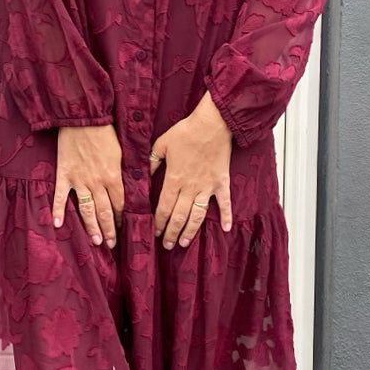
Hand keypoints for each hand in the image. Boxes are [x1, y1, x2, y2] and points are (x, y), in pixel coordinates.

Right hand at [52, 124, 123, 248]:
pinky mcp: (64, 174)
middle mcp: (97, 182)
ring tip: (96, 241)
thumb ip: (124, 171)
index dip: (122, 218)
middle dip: (109, 229)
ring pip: (87, 209)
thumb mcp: (122, 152)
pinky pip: (60, 196)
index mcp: (113, 176)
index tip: (124, 229)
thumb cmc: (105, 132)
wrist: (83, 117)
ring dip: (91, 227)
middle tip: (111, 245)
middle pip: (105, 211)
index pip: (120, 203)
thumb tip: (130, 185)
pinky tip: (57, 225)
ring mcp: (79, 180)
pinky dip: (57, 210)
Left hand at [151, 91, 232, 249]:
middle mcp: (190, 187)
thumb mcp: (161, 144)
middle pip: (179, 216)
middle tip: (167, 245)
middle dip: (172, 232)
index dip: (159, 222)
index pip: (164, 208)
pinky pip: (224, 203)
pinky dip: (227, 216)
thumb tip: (142, 175)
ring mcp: (207, 187)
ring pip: (198, 215)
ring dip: (191, 231)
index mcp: (174, 179)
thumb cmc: (186, 132)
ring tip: (185, 242)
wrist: (212, 124)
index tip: (156, 233)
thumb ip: (151, 162)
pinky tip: (227, 229)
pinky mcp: (221, 182)